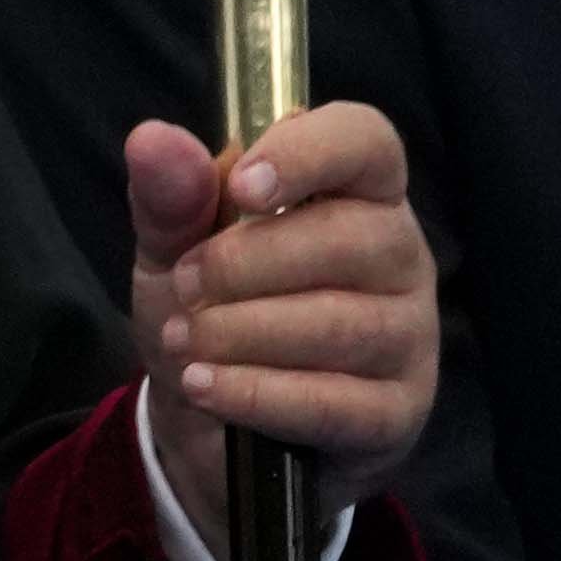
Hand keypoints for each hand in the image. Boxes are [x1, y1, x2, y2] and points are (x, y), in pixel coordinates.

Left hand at [125, 102, 435, 482]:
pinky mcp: (396, 410)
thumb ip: (170, 197)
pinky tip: (206, 386)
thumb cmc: (208, 309)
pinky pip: (335, 402)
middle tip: (185, 289)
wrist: (206, 421)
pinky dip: (256, 393)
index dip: (308, 153)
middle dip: (244, 265)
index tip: (240, 188)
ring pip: (341, 325)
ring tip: (184, 341)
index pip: (365, 142)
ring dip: (241, 333)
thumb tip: (152, 139)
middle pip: (351, 238)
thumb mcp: (172, 248)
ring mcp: (408, 336)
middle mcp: (400, 256)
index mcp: (356, 193)